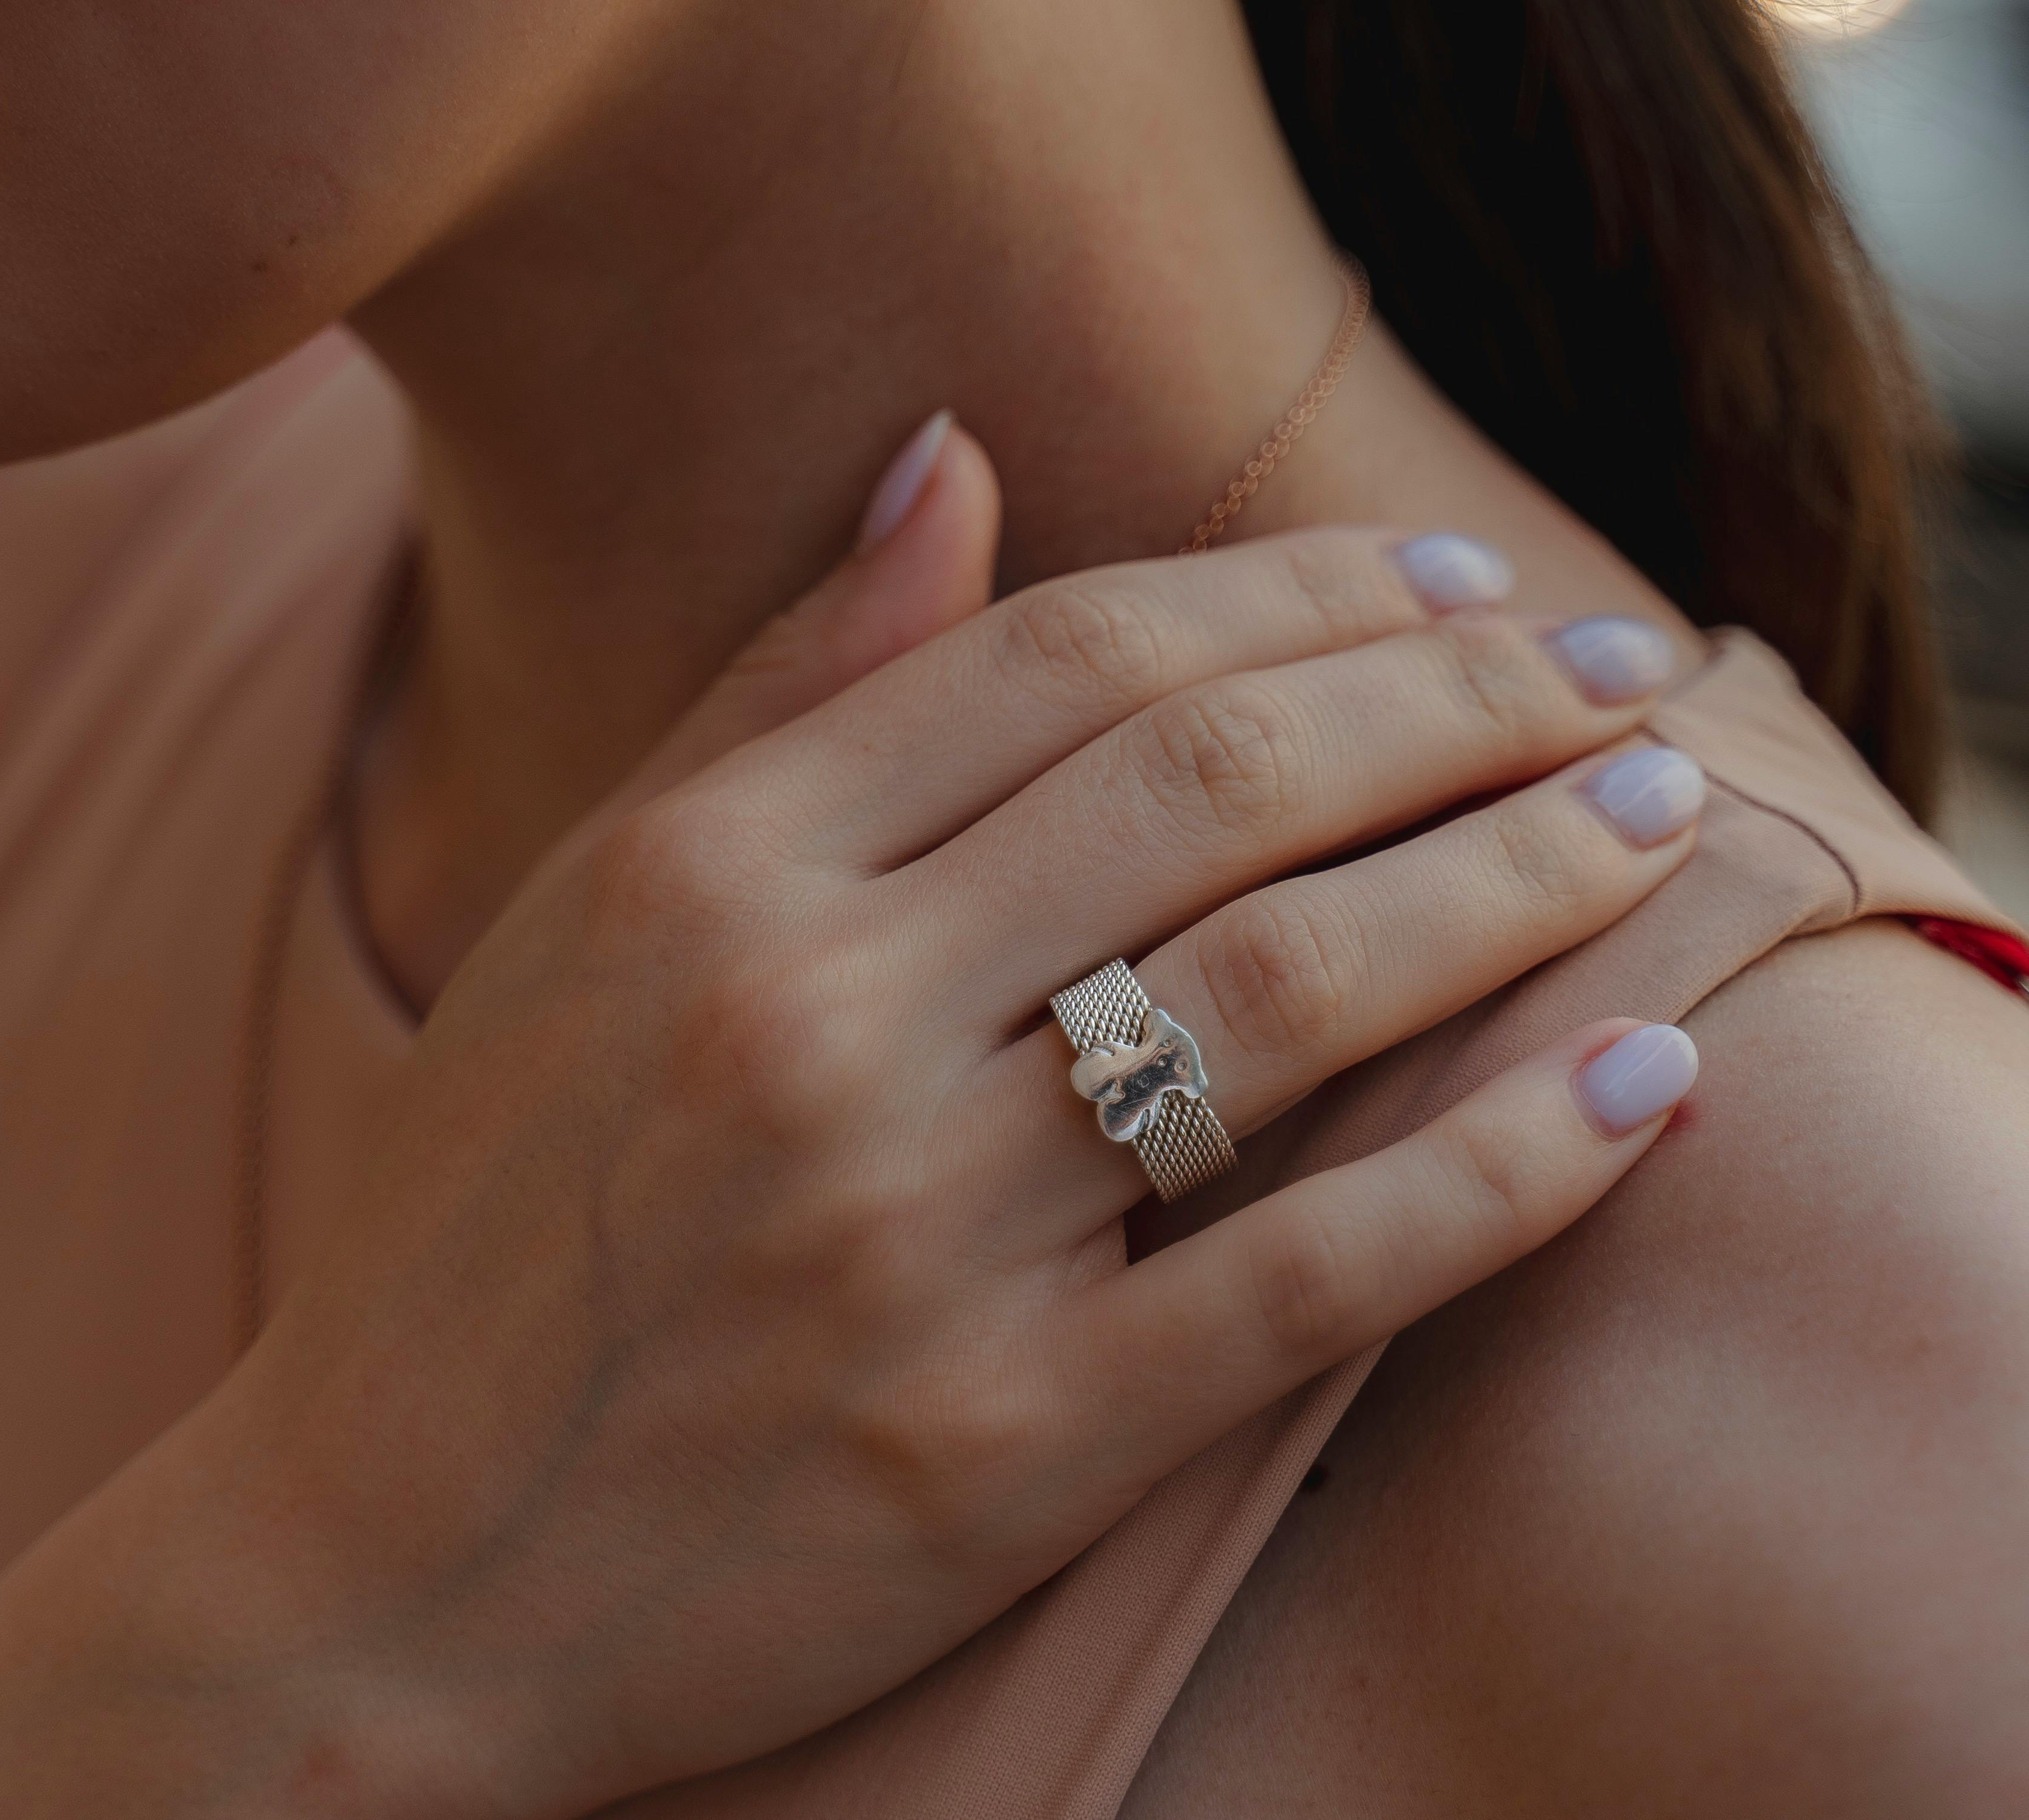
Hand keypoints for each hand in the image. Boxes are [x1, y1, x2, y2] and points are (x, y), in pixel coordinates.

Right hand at [0, 431, 1704, 1816]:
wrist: (370, 1582)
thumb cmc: (478, 1213)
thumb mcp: (592, 904)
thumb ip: (781, 678)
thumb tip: (949, 451)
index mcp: (713, 869)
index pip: (1076, 659)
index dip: (1297, 596)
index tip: (1454, 577)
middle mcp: (817, 1020)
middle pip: (1217, 787)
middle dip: (1459, 701)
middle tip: (1619, 667)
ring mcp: (915, 1239)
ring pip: (1295, 991)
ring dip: (1517, 879)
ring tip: (1664, 813)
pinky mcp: (1000, 1449)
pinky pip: (1305, 1280)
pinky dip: (1499, 1175)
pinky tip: (1644, 1085)